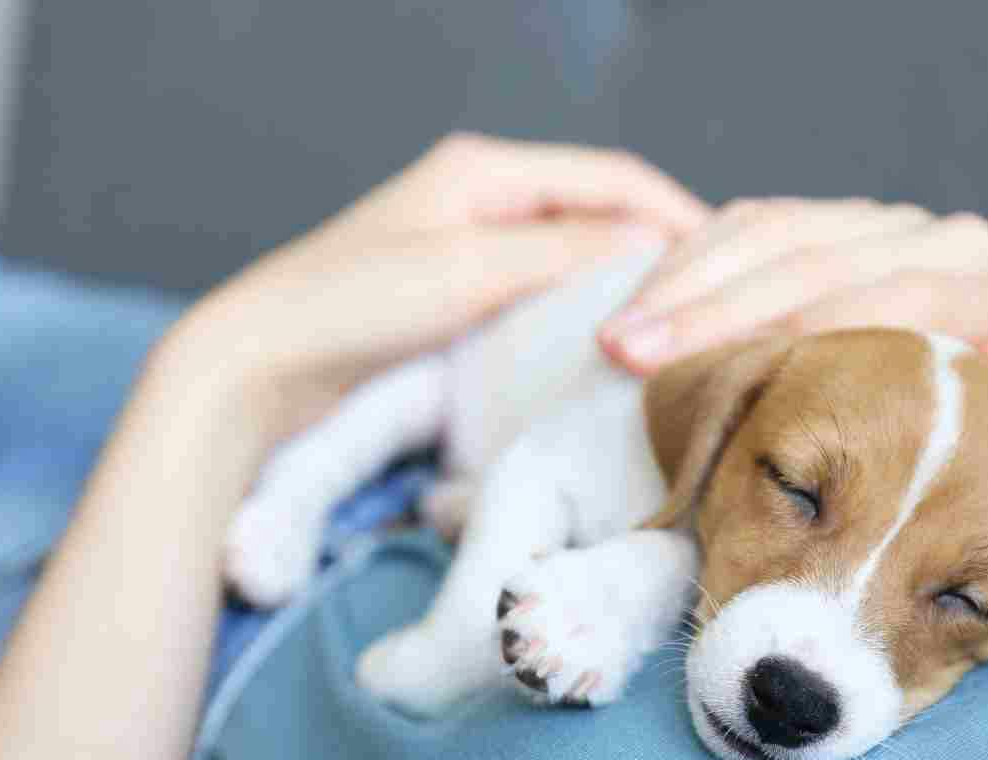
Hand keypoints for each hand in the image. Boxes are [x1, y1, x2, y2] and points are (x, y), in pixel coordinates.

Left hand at [158, 132, 706, 442]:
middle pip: (597, 210)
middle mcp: (483, 195)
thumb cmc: (350, 307)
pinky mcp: (460, 291)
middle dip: (657, 246)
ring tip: (672, 320)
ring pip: (574, 251)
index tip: (726, 261)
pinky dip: (584, 305)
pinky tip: (608, 338)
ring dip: (623, 279)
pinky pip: (544, 287)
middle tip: (711, 297)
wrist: (262, 363)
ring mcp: (471, 243)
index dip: (674, 213)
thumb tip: (651, 249)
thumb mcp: (468, 271)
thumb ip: (562, 253)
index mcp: (485, 169)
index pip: (610, 176)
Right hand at [597, 198, 987, 442]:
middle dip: (714, 313)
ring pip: (777, 233)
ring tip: (616, 340)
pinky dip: (690, 264)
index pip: (893, 300)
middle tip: (631, 356)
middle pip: (820, 261)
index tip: (724, 378)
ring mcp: (891, 225)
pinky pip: (754, 223)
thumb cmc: (983, 465)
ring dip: (685, 288)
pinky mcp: (836, 221)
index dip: (799, 336)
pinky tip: (641, 306)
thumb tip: (975, 370)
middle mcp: (953, 244)